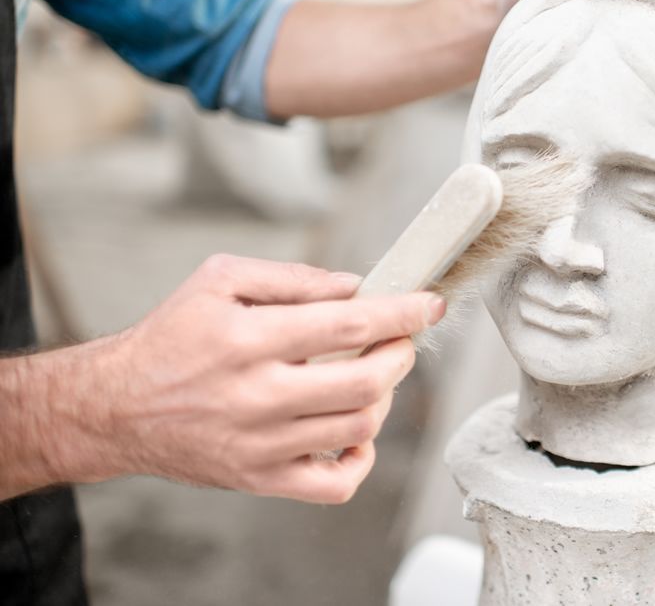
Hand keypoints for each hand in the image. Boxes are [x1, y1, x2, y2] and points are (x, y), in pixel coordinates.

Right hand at [49, 254, 443, 503]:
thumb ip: (293, 278)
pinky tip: (354, 431)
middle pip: (364, 382)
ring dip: (383, 397)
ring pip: (357, 428)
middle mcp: (256, 396)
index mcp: (247, 340)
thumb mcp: (219, 280)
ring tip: (371, 376)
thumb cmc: (171, 338)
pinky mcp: (260, 479)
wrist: (115, 408)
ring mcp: (261, 445)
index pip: (347, 325)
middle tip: (399, 339)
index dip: (400, 313)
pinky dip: (361, 458)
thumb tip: (355, 287)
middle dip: (399, 354)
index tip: (429, 304)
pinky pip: (335, 485)